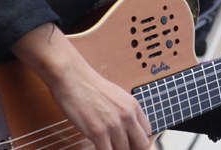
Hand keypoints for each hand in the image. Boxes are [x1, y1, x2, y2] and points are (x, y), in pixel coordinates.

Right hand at [13, 23, 154, 149]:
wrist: (73, 77)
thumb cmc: (90, 85)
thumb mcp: (118, 96)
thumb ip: (125, 112)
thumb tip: (128, 128)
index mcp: (134, 106)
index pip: (148, 132)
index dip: (139, 141)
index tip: (132, 144)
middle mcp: (127, 116)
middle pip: (141, 144)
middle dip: (132, 149)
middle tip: (121, 147)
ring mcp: (113, 125)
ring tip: (107, 146)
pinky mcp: (98, 132)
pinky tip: (98, 147)